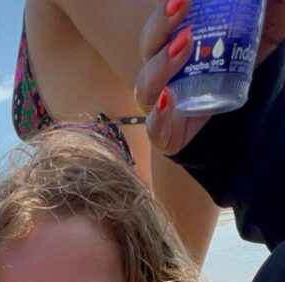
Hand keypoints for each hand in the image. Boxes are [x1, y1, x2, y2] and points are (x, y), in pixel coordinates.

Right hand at [136, 0, 284, 155]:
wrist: (236, 124)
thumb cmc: (238, 71)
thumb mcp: (263, 35)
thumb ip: (271, 9)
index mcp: (176, 37)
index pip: (166, 16)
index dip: (169, 5)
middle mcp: (161, 66)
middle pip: (150, 42)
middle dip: (161, 22)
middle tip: (182, 3)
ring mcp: (159, 100)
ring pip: (147, 81)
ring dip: (162, 62)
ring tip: (185, 44)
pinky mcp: (165, 132)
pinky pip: (154, 125)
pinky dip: (157, 114)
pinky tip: (168, 100)